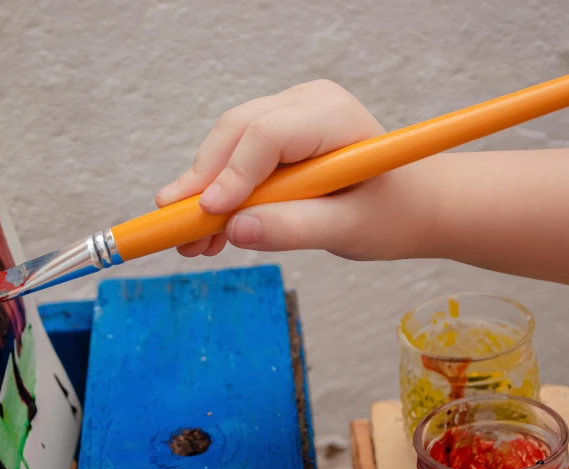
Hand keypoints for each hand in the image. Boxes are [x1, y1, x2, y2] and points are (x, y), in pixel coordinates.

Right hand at [155, 80, 441, 261]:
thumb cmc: (394, 213)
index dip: (232, 173)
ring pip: (225, 147)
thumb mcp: (352, 229)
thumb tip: (236, 229)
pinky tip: (209, 232)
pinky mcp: (274, 137)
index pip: (266, 134)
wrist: (413, 205)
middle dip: (203, 184)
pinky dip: (217, 196)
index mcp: (333, 116)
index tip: (209, 213)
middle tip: (178, 231)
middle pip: (235, 134)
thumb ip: (296, 228)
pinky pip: (233, 160)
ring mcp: (287, 116)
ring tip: (190, 242)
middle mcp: (304, 104)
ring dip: (202, 194)